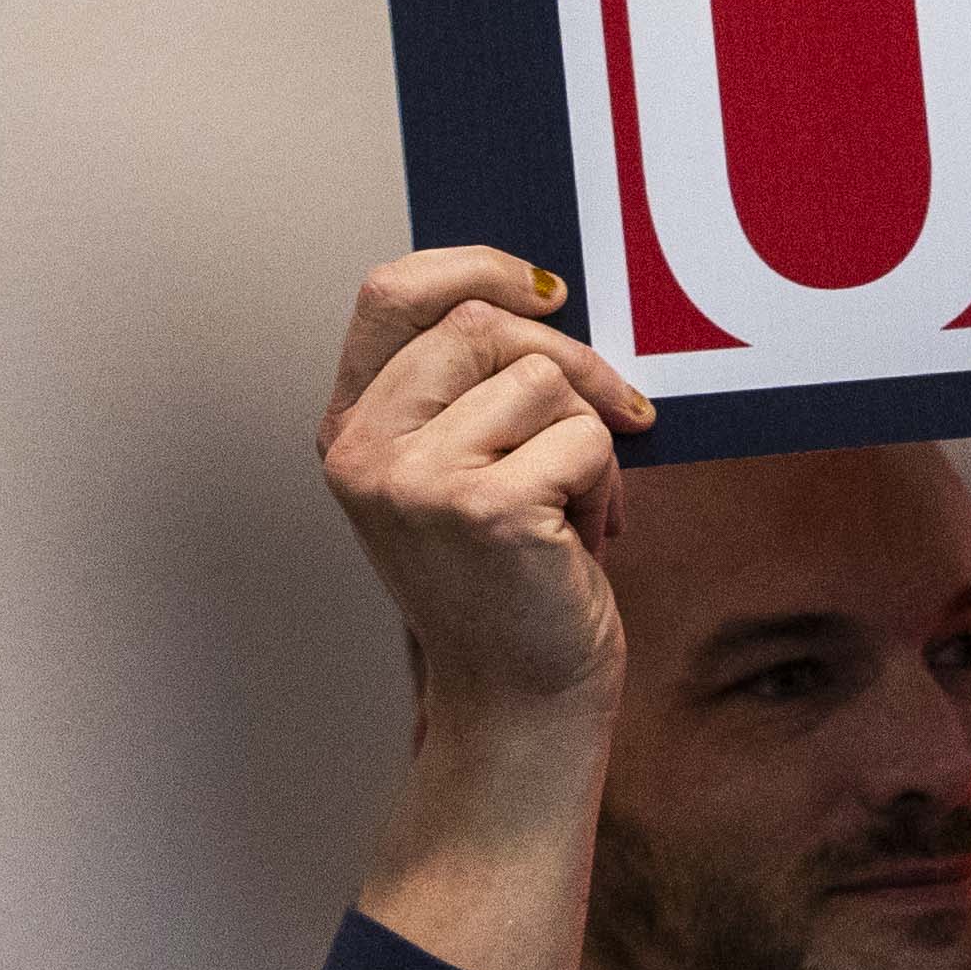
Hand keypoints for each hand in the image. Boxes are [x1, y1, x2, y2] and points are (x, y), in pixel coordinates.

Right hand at [320, 247, 645, 719]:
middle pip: (479, 323)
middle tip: (620, 412)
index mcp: (349, 429)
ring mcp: (416, 479)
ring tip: (576, 504)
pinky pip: (584, 439)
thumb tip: (544, 300)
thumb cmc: (502, 585)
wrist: (516, 702)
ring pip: (541, 381)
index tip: (547, 292)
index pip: (391, 293)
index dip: (474, 267)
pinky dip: (607, 485)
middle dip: (571, 360)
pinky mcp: (483, 508)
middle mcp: (365, 449)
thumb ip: (463, 392)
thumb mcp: (453, 474)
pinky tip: (584, 538)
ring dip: (590, 440)